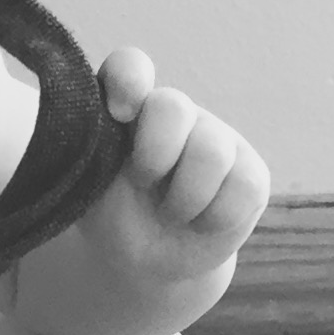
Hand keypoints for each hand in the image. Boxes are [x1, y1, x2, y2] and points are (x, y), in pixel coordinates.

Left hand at [84, 47, 270, 288]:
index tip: (120, 113)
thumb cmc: (113, 217)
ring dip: (183, 199)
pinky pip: (242, 186)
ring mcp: (216, 138)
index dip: (128, 80)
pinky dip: (215, 218)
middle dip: (155, 154)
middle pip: (173, 106)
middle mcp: (173, 114)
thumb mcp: (86, 186)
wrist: (151, 265)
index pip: (129, 69)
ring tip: (172, 215)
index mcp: (128, 108)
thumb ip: (84, 150)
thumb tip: (83, 120)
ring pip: (211, 151)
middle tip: (144, 184)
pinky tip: (202, 223)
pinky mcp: (250, 172)